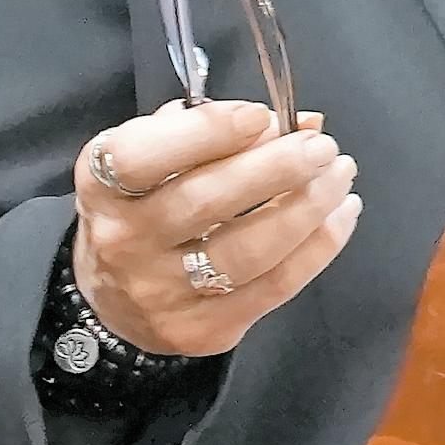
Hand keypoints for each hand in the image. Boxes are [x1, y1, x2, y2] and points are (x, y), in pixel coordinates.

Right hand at [71, 101, 359, 357]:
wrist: (114, 300)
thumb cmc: (147, 208)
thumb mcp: (156, 159)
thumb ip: (214, 131)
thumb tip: (303, 123)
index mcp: (103, 188)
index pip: (142, 157)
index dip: (208, 131)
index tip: (263, 116)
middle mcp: (124, 242)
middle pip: (205, 202)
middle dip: (277, 167)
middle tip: (321, 146)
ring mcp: (161, 293)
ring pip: (248, 250)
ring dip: (309, 207)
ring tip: (339, 173)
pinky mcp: (202, 329)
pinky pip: (276, 285)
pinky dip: (321, 244)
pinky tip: (341, 213)